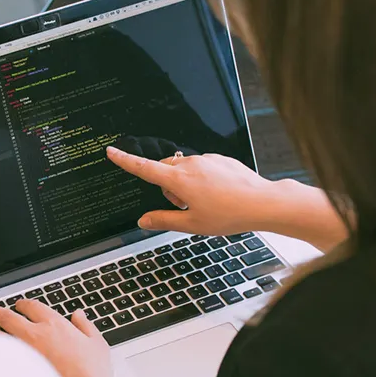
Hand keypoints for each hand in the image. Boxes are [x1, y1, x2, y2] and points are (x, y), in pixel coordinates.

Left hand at [0, 299, 134, 376]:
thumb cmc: (92, 374)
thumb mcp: (97, 344)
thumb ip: (86, 326)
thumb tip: (79, 315)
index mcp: (54, 324)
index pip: (33, 307)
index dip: (24, 304)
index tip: (19, 305)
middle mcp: (34, 334)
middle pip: (8, 316)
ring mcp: (22, 352)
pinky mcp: (15, 370)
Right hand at [106, 147, 347, 250]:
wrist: (263, 203)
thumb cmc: (229, 214)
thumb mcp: (192, 225)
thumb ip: (163, 220)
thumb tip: (143, 221)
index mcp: (179, 180)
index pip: (144, 168)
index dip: (125, 161)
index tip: (112, 151)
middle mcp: (190, 164)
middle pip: (165, 170)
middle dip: (167, 186)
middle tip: (185, 206)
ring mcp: (206, 160)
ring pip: (184, 169)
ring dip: (185, 184)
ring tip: (206, 203)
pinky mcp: (220, 159)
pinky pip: (202, 166)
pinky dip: (202, 179)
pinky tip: (218, 194)